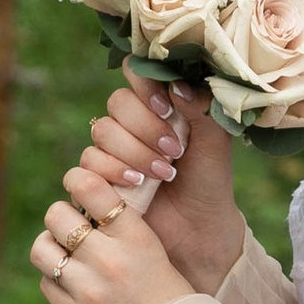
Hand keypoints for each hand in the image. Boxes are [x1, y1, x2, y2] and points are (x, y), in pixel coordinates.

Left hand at [30, 175, 186, 303]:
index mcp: (135, 236)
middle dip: (61, 218)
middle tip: (73, 227)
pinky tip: (74, 283)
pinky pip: (46, 282)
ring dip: (50, 247)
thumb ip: (118, 226)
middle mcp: (109, 259)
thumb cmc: (165, 290)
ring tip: (66, 254)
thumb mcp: (151, 247)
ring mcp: (89, 290)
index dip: (77, 181)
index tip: (79, 186)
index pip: (90, 187)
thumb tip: (81, 201)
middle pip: (56, 216)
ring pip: (42, 249)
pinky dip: (55, 278)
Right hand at [68, 80, 242, 295]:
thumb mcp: (215, 143)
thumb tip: (178, 85)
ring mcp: (111, 151)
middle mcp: (131, 124)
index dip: (146, 87)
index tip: (167, 109)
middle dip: (145, 126)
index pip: (137, 74)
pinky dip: (113, 171)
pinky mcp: (97, 179)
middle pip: (117, 103)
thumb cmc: (209, 182)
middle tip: (174, 151)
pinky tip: (137, 183)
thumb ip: (202, 109)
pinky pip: (88, 163)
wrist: (199, 229)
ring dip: (133, 152)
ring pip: (102, 132)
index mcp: (158, 106)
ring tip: (164, 173)